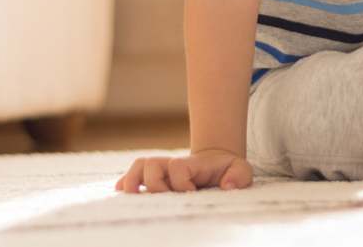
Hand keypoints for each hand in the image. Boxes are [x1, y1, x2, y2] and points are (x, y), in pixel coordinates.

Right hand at [115, 149, 253, 192]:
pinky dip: (124, 183)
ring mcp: (162, 172)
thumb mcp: (242, 170)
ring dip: (132, 181)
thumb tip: (226, 186)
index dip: (182, 183)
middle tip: (167, 200)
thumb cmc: (229, 171)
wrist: (218, 166)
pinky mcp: (155, 180)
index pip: (178, 167)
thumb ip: (239, 176)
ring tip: (134, 198)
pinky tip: (120, 194)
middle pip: (151, 163)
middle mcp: (173, 166)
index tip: (194, 194)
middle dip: (154, 184)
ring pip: (139, 166)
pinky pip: (133, 176)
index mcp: (193, 164)